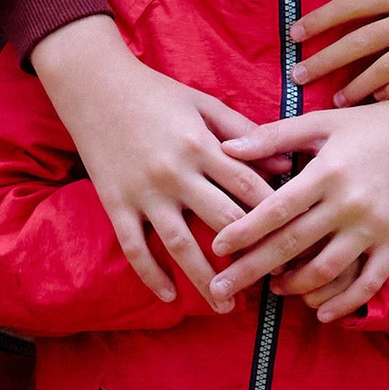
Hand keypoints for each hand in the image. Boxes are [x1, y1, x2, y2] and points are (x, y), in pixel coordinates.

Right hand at [31, 13, 276, 308]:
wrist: (92, 84)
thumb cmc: (155, 92)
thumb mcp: (204, 104)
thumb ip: (244, 134)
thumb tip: (286, 165)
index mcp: (201, 145)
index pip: (248, 187)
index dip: (275, 214)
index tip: (296, 238)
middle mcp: (175, 173)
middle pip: (222, 222)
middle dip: (250, 254)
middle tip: (273, 280)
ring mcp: (144, 192)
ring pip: (180, 246)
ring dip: (205, 280)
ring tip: (226, 305)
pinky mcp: (115, 204)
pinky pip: (134, 248)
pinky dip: (151, 275)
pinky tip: (169, 297)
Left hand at [207, 82, 388, 323]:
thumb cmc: (371, 124)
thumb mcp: (322, 123)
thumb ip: (273, 136)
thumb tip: (225, 148)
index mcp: (327, 171)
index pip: (277, 209)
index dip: (244, 231)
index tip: (217, 248)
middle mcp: (350, 202)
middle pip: (293, 245)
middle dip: (252, 270)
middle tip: (220, 289)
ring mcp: (376, 226)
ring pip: (327, 270)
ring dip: (294, 286)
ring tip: (271, 289)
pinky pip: (368, 282)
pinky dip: (343, 303)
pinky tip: (320, 312)